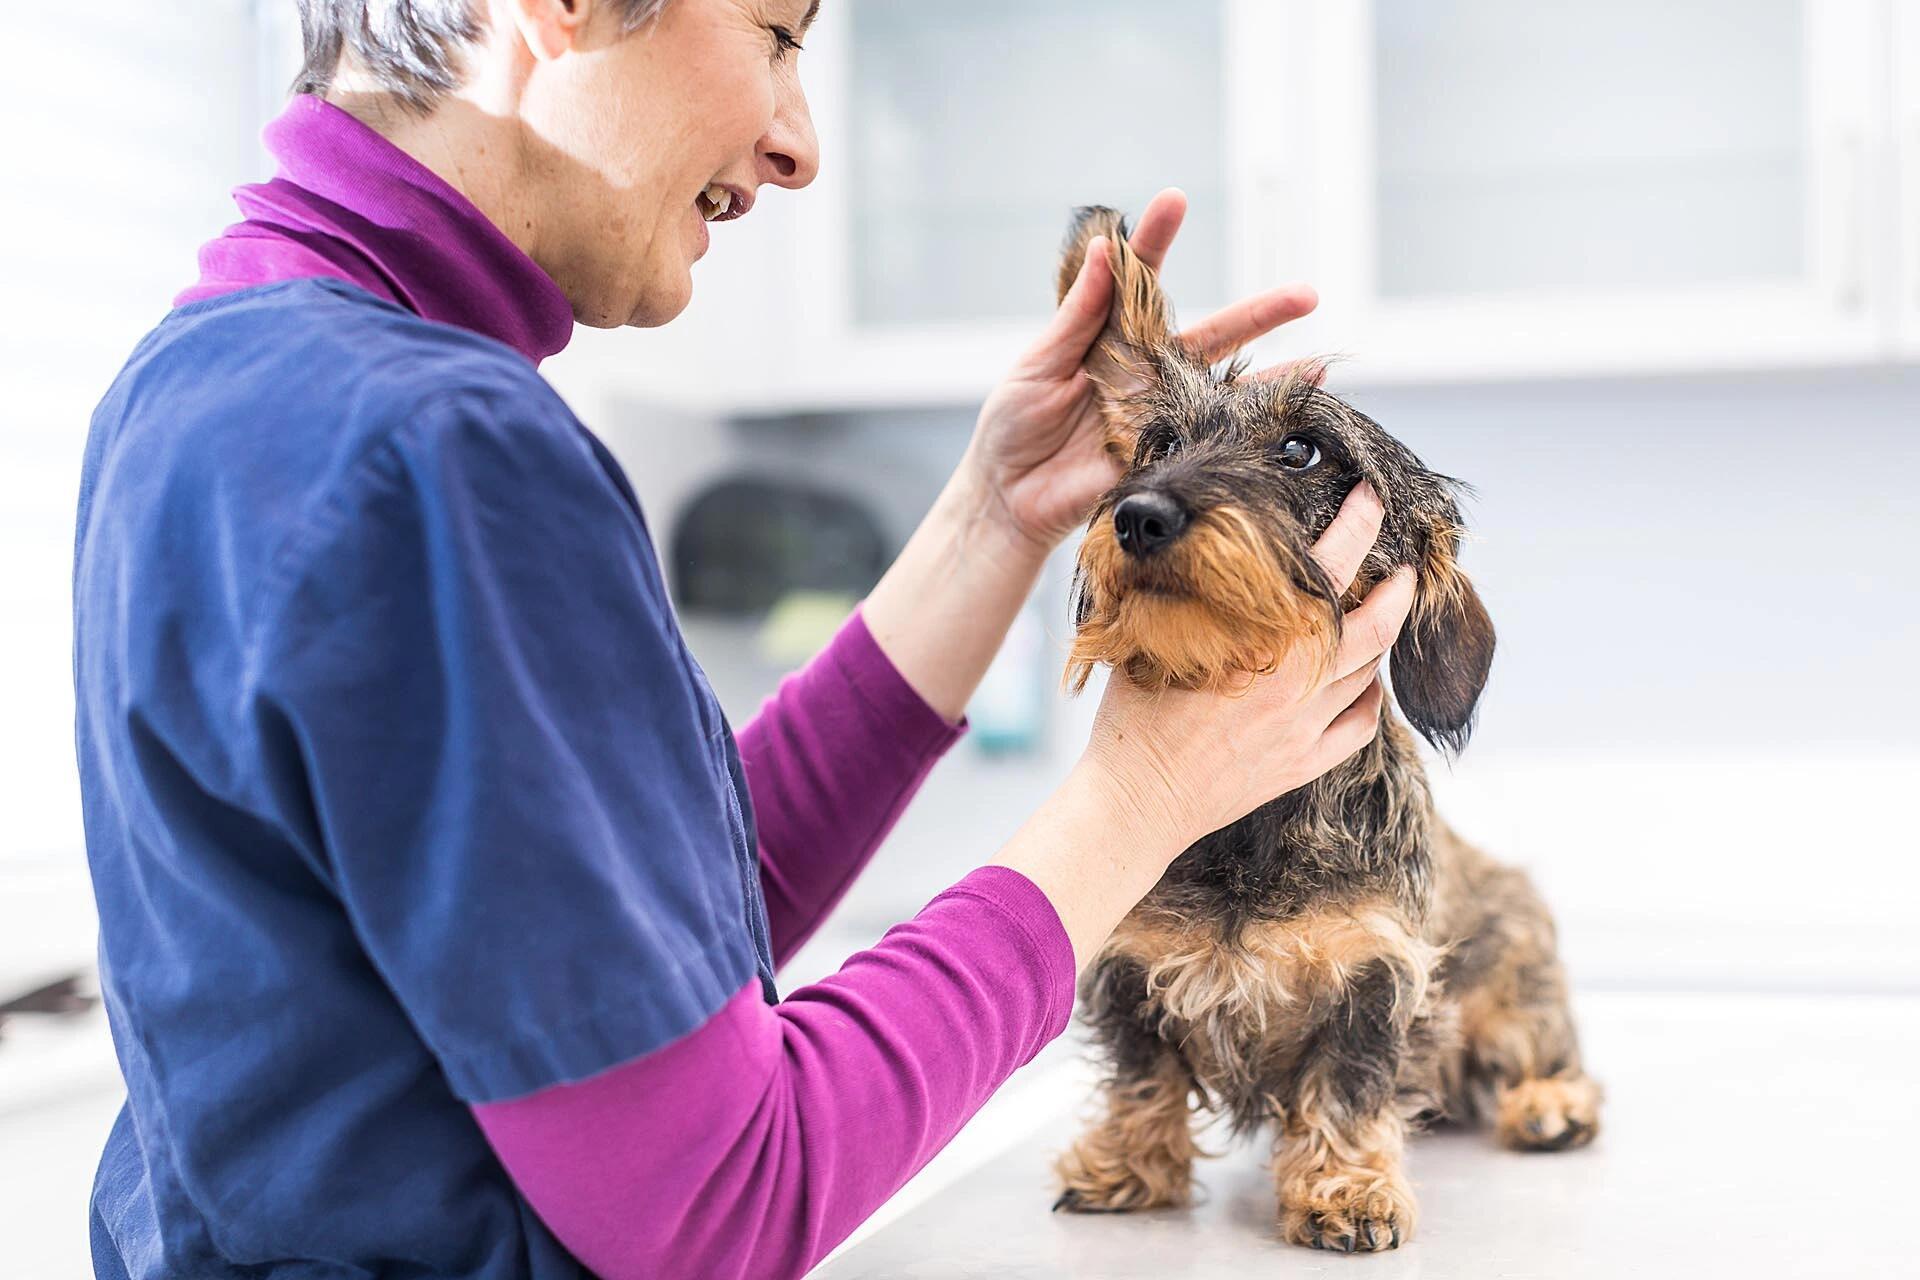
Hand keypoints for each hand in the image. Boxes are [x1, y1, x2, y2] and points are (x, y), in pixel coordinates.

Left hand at [962, 188, 1320, 551]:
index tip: (1174, 201)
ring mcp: (1161, 414)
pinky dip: (1247, 432)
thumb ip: (1076, 316)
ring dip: (1274, 379)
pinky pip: (1211, 442)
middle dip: (1260, 314)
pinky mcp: (1162, 456)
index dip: (1156, 239)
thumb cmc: (1013, 425)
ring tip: (1319, 364)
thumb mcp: (1038, 364)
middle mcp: (1147, 371)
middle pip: (1212, 334)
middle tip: (1306, 294)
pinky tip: (1281, 423)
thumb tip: (1100, 252)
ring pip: (1226, 390)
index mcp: (1113, 338)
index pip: (1141, 280)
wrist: (1006, 496)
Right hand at [1078, 483, 1414, 851]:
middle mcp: (1296, 682)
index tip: (1373, 498)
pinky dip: (1371, 700)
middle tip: (1405, 569)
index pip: (1329, 568)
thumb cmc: (1132, 720)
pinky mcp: (1302, 765)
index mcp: (1262, 642)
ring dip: (1382, 641)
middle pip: (1375, 626)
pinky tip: (1365, 686)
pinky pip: (1360, 727)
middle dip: (1398, 590)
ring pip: (1370, 674)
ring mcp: (1304, 727)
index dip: (1359, 526)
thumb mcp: (1150, 640)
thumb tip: (1188, 550)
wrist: (1136, 802)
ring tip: (1380, 618)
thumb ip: (1183, 596)